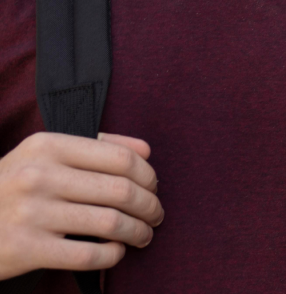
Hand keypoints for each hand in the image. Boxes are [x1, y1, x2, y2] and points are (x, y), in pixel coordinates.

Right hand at [0, 132, 163, 278]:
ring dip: (137, 231)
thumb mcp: (42, 154)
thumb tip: (145, 152)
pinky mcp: (26, 250)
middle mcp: (40, 176)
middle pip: (120, 190)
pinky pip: (88, 256)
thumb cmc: (11, 185)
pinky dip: (112, 255)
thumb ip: (95, 146)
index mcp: (49, 145)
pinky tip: (116, 252)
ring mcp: (32, 214)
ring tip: (143, 235)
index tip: (154, 186)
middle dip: (149, 205)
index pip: (120, 157)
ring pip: (110, 223)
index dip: (147, 175)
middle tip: (156, 214)